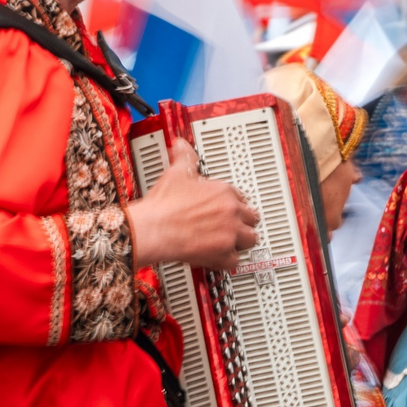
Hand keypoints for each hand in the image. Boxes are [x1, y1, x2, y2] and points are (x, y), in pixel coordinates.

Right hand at [128, 140, 259, 271]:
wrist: (153, 229)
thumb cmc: (163, 205)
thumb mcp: (176, 172)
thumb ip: (184, 157)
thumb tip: (181, 145)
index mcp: (224, 191)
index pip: (242, 197)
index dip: (236, 203)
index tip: (230, 207)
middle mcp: (231, 212)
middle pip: (253, 218)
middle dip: (244, 221)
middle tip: (233, 225)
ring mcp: (229, 234)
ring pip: (250, 239)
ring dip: (242, 241)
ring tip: (232, 241)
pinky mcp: (222, 254)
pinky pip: (235, 261)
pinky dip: (228, 260)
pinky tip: (220, 257)